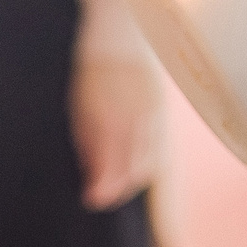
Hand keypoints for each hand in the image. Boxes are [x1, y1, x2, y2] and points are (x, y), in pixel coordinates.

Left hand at [70, 55, 166, 212]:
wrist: (122, 47)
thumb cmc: (95, 79)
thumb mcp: (82, 113)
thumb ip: (90, 147)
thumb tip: (93, 178)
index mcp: (111, 123)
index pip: (111, 168)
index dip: (102, 190)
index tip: (92, 200)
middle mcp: (136, 125)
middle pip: (132, 172)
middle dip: (118, 188)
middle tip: (101, 194)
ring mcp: (154, 122)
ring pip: (149, 164)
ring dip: (132, 178)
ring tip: (117, 182)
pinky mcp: (164, 119)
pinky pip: (159, 151)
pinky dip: (147, 163)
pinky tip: (136, 164)